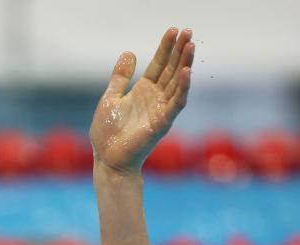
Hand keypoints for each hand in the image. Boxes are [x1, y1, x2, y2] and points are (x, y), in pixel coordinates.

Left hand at [90, 28, 193, 174]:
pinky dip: (182, 88)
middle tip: (188, 31)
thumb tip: (129, 52)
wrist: (107, 159)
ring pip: (177, 83)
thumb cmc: (108, 133)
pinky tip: (185, 73)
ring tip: (191, 45)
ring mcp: (160, 110)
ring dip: (185, 64)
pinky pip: (175, 104)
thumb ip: (120, 77)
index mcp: (143, 90)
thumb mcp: (110, 98)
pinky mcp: (162, 123)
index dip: (166, 47)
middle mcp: (155, 98)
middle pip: (171, 69)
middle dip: (180, 50)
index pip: (159, 64)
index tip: (173, 30)